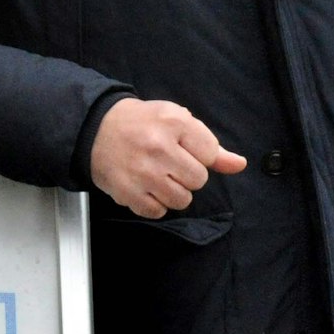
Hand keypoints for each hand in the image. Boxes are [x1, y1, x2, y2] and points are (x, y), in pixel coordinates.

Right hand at [89, 98, 248, 218]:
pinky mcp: (128, 192)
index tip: (179, 147)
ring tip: (155, 176)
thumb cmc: (140, 124)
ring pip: (181, 200)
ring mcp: (143, 172)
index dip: (197, 154)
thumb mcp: (176, 121)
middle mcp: (159, 147)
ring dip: (172, 191)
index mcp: (174, 123)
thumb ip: (210, 146)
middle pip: (198, 180)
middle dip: (186, 174)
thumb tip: (239, 165)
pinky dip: (154, 203)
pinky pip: (158, 212)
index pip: (210, 154)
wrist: (94, 128)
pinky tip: (143, 187)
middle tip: (166, 162)